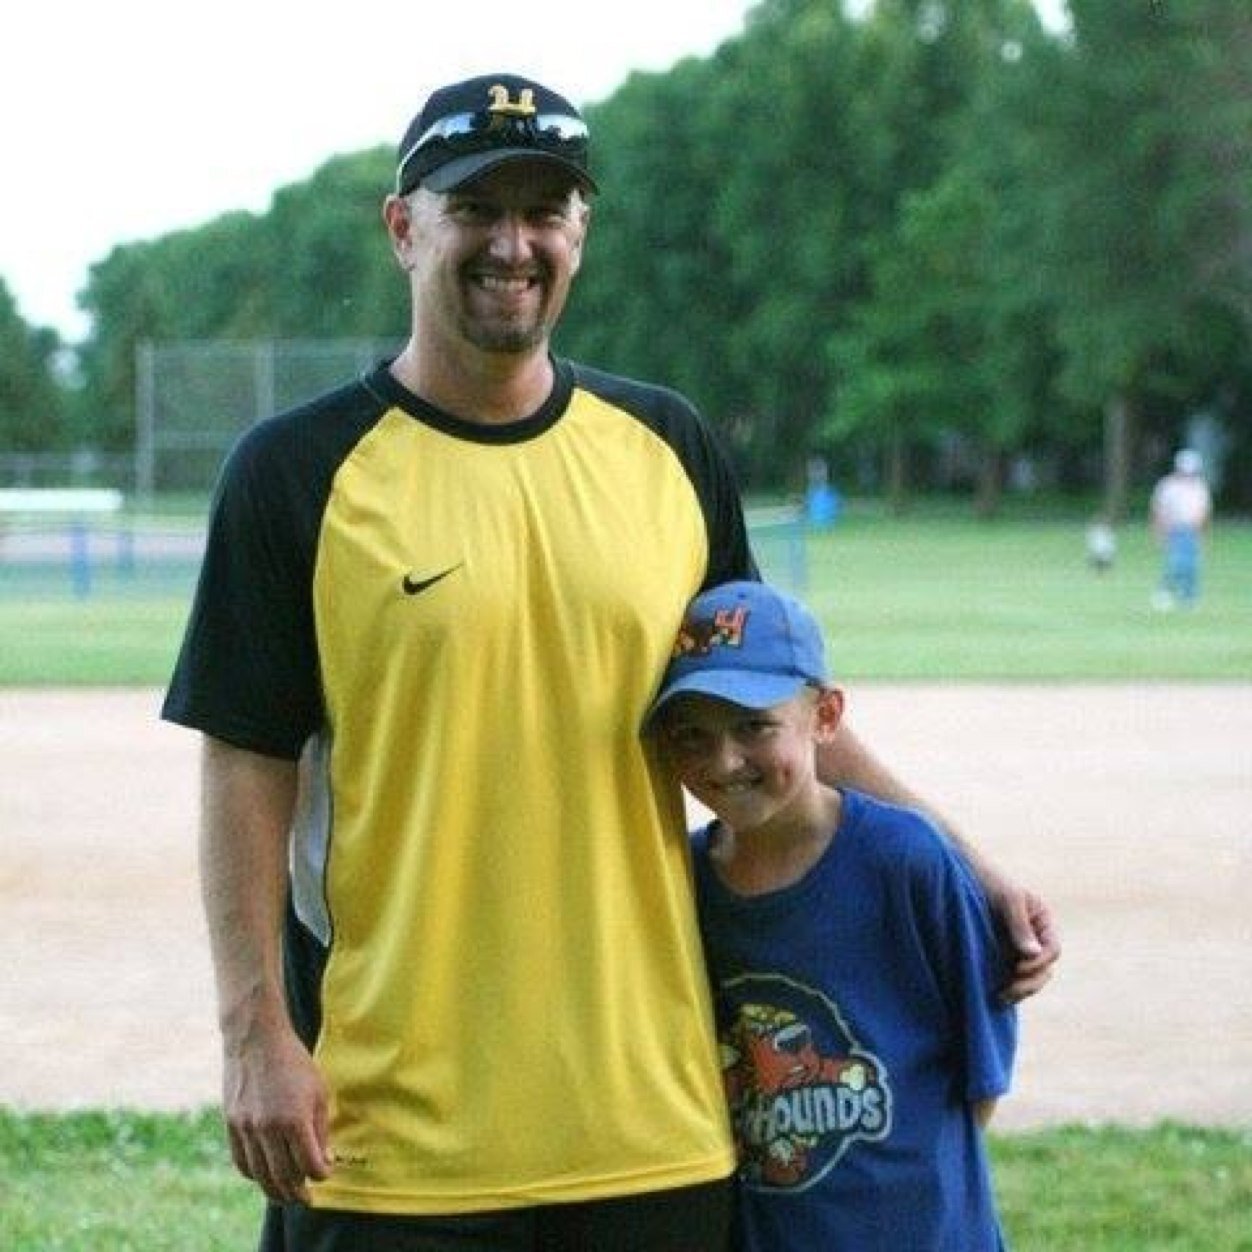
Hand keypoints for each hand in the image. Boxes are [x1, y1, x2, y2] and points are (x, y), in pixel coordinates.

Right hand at [222, 1023, 333, 1204]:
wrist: (256, 1040)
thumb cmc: (294, 1062)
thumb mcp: (319, 1090)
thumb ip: (321, 1128)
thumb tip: (325, 1159)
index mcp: (295, 1118)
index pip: (309, 1164)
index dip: (321, 1174)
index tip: (326, 1173)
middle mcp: (268, 1127)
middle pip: (283, 1177)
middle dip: (298, 1192)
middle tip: (306, 1198)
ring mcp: (246, 1128)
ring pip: (260, 1175)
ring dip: (275, 1190)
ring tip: (286, 1195)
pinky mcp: (231, 1125)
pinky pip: (241, 1162)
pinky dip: (254, 1175)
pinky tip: (264, 1176)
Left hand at [989, 878, 1060, 1003]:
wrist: (959, 875)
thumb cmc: (987, 881)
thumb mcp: (1007, 899)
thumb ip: (1019, 926)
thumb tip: (1033, 954)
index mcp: (1042, 921)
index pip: (1052, 950)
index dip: (1039, 963)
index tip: (1017, 967)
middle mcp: (1034, 937)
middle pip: (1043, 970)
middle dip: (1029, 983)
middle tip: (1007, 992)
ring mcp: (1017, 948)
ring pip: (1028, 978)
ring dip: (1018, 989)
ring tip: (999, 997)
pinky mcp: (999, 955)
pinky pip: (1009, 976)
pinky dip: (1005, 985)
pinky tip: (992, 993)